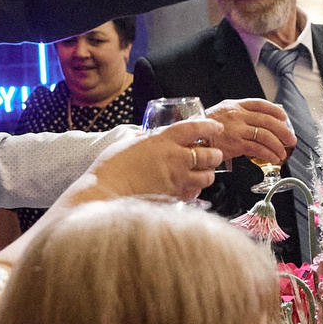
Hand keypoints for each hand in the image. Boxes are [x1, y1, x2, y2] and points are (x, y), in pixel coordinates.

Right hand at [85, 121, 220, 202]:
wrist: (106, 192)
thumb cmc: (111, 167)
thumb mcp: (127, 143)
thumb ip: (141, 139)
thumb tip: (144, 136)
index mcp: (163, 140)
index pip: (195, 128)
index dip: (209, 126)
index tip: (216, 127)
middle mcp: (175, 158)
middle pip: (209, 154)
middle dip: (214, 154)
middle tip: (213, 154)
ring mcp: (176, 179)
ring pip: (207, 177)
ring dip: (207, 174)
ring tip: (203, 173)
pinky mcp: (174, 197)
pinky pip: (194, 194)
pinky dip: (195, 191)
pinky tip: (189, 188)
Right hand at [206, 99, 293, 166]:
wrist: (191, 140)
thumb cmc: (203, 131)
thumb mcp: (219, 114)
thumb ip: (236, 116)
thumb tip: (256, 121)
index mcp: (234, 105)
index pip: (260, 104)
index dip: (274, 110)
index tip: (283, 116)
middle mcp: (237, 114)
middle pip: (267, 120)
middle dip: (282, 130)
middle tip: (290, 138)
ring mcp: (237, 129)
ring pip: (265, 134)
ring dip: (277, 145)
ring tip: (282, 152)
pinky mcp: (236, 143)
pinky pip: (258, 148)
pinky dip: (269, 154)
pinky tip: (273, 158)